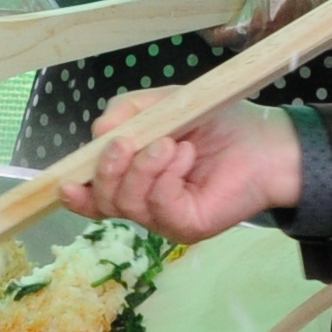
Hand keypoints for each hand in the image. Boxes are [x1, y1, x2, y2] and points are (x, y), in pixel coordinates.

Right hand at [61, 92, 302, 240]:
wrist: (266, 141)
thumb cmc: (217, 123)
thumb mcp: (165, 104)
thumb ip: (128, 111)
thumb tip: (99, 131)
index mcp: (134, 178)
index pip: (93, 196)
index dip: (76, 192)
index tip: (66, 180)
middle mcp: (144, 203)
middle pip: (103, 201)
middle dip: (107, 169)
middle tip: (127, 142)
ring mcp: (164, 219)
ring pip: (127, 203)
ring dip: (143, 167)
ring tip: (170, 143)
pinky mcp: (186, 227)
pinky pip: (159, 206)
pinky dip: (166, 175)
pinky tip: (185, 155)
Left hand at [206, 0, 331, 39]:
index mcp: (254, 20)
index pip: (215, 35)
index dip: (203, 22)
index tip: (198, 8)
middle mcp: (260, 39)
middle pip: (225, 38)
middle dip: (220, 18)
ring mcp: (269, 44)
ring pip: (239, 38)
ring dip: (235, 20)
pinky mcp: (277, 43)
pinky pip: (253, 37)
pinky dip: (250, 23)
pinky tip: (258, 6)